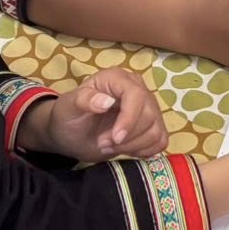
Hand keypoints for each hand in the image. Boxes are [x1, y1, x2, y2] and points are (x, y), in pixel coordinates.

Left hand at [24, 68, 168, 160]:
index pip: (136, 96)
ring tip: (109, 147)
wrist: (72, 133)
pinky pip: (160, 141)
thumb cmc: (68, 116)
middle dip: (126, 137)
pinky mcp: (152, 127)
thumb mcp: (68, 107)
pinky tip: (126, 150)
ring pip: (155, 131)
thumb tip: (106, 101)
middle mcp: (138, 89)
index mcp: (117, 79)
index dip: (129, 119)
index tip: (115, 138)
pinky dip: (145, 151)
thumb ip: (84, 100)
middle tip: (102, 143)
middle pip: (149, 115)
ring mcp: (148, 109)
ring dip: (133, 146)